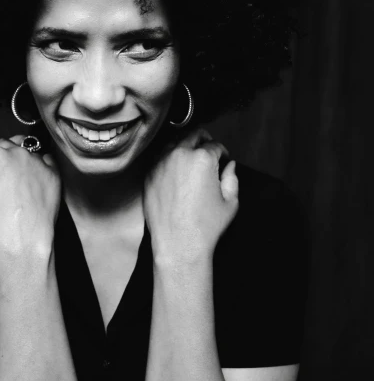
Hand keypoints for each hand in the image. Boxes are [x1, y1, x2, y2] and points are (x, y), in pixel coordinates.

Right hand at [0, 135, 60, 254]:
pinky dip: (40, 161)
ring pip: (27, 147)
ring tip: (16, 159)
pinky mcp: (53, 173)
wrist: (25, 239)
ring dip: (19, 151)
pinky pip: (47, 159)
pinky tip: (36, 169)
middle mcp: (17, 154)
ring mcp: (37, 162)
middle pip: (5, 144)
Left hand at [143, 126, 238, 259]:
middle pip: (193, 135)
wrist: (178, 244)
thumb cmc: (205, 226)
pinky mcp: (149, 174)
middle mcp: (179, 155)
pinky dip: (169, 158)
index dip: (222, 152)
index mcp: (202, 158)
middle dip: (204, 140)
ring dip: (185, 146)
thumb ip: (232, 178)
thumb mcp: (230, 202)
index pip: (215, 145)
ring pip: (174, 142)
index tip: (223, 159)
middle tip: (209, 149)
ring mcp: (160, 163)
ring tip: (192, 158)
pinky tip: (176, 169)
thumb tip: (229, 165)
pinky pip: (160, 157)